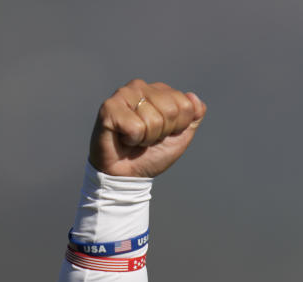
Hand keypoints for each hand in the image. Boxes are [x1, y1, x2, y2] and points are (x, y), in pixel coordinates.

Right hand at [89, 79, 205, 177]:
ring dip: (147, 138)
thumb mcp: (181, 135)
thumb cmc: (153, 153)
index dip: (178, 127)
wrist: (128, 173)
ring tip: (135, 138)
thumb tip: (193, 97)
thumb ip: (193, 116)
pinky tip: (124, 138)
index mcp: (160, 91)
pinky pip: (136, 127)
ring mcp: (123, 94)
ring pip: (153, 120)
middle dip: (163, 132)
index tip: (164, 133)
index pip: (186, 105)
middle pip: (171, 110)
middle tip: (148, 137)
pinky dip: (133, 140)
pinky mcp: (109, 107)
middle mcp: (141, 87)